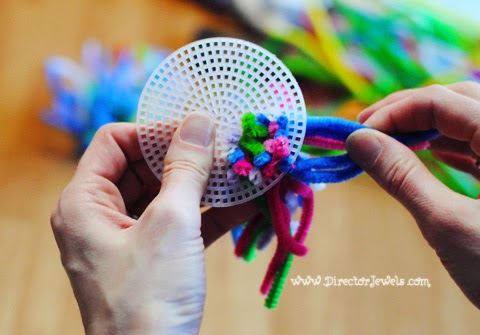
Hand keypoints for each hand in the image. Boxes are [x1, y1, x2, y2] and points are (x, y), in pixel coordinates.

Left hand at [51, 114, 257, 333]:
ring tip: (244, 172)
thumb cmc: (149, 298)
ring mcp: (129, 238)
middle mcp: (101, 216)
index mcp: (85, 202)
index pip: (115, 141)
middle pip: (145, 166)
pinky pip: (181, 222)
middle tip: (229, 149)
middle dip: (190, 158)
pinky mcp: (154, 257)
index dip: (156, 131)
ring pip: (168, 194)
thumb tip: (199, 121)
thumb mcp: (171, 224)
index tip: (199, 130)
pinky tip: (247, 204)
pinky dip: (210, 213)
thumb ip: (185, 168)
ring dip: (206, 185)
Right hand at [346, 82, 479, 321]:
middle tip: (369, 131)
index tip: (358, 135)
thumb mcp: (448, 225)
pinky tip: (426, 154)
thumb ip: (401, 177)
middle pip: (458, 101)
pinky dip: (448, 146)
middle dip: (409, 111)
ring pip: (470, 121)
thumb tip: (358, 142)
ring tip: (390, 143)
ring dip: (427, 127)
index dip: (393, 112)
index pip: (441, 102)